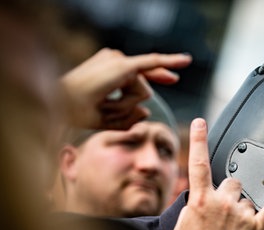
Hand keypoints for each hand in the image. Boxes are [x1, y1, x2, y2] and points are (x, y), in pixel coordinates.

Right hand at [60, 48, 190, 129]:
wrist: (62, 105)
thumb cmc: (77, 112)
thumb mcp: (107, 119)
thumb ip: (127, 118)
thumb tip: (147, 112)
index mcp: (110, 69)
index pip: (141, 72)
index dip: (160, 74)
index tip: (174, 78)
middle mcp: (115, 60)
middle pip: (143, 86)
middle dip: (137, 98)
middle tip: (111, 102)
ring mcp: (120, 60)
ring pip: (143, 93)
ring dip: (126, 106)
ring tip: (104, 102)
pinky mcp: (125, 65)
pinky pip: (152, 65)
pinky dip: (168, 62)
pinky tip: (185, 61)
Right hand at [172, 118, 263, 229]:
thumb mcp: (183, 226)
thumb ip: (194, 205)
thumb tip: (201, 196)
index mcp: (201, 200)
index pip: (198, 164)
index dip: (198, 140)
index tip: (201, 122)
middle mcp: (223, 203)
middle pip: (233, 182)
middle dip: (231, 194)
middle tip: (225, 215)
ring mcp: (241, 215)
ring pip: (248, 198)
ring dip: (245, 210)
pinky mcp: (257, 228)